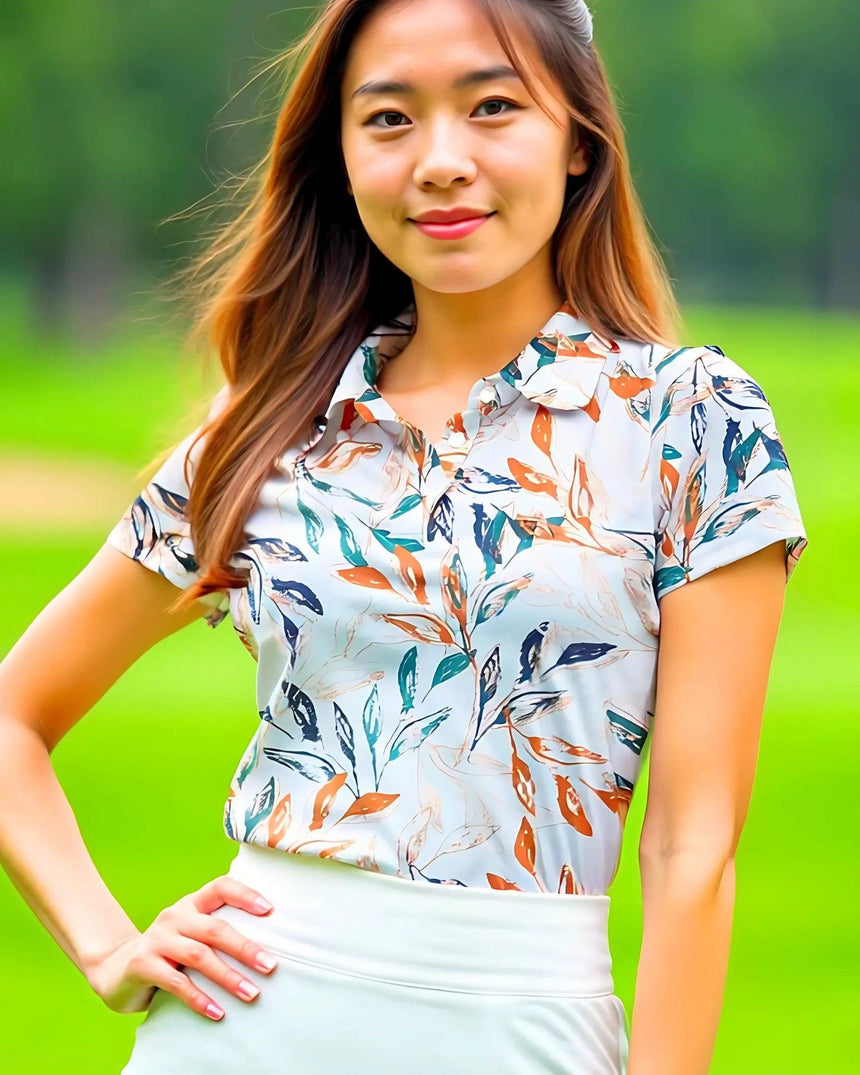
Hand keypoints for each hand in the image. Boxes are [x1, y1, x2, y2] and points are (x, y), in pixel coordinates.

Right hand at [86, 874, 279, 1019]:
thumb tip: (264, 954)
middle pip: (215, 928)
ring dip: (228, 977)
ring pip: (199, 956)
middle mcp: (175, 916)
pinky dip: (199, 998)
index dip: (245, 895)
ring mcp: (157, 939)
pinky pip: (176, 982)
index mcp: (191, 904)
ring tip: (251, 993)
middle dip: (245, 948)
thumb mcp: (190, 936)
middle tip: (270, 966)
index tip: (269, 910)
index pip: (220, 887)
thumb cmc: (168, 954)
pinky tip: (218, 1012)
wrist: (115, 969)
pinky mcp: (142, 964)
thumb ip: (215, 935)